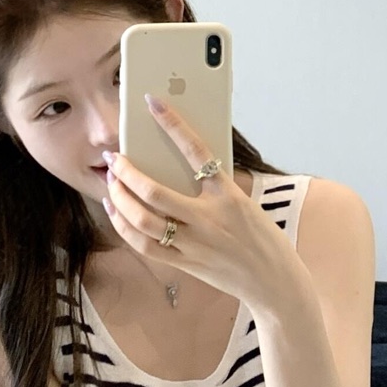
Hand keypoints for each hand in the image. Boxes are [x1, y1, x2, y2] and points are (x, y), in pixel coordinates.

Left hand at [102, 95, 298, 312]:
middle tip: (113, 158)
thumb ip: (214, 187)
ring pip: (142, 220)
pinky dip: (125, 228)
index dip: (172, 124)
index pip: (195, 150)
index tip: (152, 102)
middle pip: (153, 192)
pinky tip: (116, 213)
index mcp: (228, 196)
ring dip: (119, 199)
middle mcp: (208, 219)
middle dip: (125, 172)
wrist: (275, 283)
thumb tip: (177, 166)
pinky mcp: (187, 264)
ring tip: (111, 184)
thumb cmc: (263, 239)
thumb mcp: (245, 204)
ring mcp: (195, 244)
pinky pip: (145, 246)